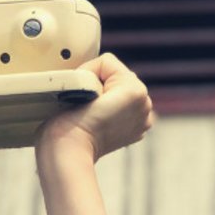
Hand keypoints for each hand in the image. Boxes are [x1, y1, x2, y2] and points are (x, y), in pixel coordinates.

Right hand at [37, 54, 154, 164]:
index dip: (87, 73)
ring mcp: (143, 119)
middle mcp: (145, 103)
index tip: (80, 91)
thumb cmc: (70, 120)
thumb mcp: (81, 81)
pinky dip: (113, 110)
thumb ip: (94, 70)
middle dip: (100, 83)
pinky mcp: (136, 130)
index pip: (106, 62)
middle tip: (86, 102)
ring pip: (120, 90)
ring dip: (106, 95)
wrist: (70, 152)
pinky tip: (102, 120)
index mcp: (135, 89)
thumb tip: (96, 77)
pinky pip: (124, 107)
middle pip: (117, 75)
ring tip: (93, 111)